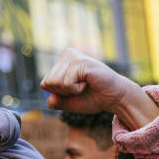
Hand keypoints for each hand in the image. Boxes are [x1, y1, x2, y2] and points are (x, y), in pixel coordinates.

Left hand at [40, 48, 158, 128]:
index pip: (45, 84)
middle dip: (64, 92)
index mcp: (62, 62)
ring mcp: (74, 56)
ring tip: (85, 84)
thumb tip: (50, 98)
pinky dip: (77, 89)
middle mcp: (67, 55)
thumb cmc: (92, 97)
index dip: (58, 94)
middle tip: (81, 87)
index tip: (74, 90)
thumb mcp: (68, 103)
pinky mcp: (81, 62)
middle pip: (48, 83)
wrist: (113, 97)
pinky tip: (88, 82)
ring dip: (71, 90)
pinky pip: (67, 83)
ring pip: (56, 83)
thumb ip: (55, 102)